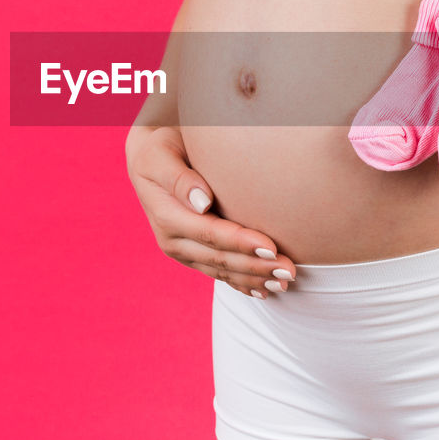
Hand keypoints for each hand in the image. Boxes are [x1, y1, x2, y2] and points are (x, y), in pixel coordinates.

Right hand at [125, 125, 296, 297]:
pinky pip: (218, 273)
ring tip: (285, 283)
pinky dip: (241, 283)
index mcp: (166, 216)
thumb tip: (203, 202)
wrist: (149, 159)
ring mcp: (181, 251)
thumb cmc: (161, 148)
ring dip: (254, 279)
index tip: (271, 247)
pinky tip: (263, 291)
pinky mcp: (191, 254)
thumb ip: (180, 178)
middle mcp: (172, 240)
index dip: (241, 243)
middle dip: (256, 267)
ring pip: (222, 270)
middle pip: (220, 258)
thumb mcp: (162, 155)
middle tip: (289, 271)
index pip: (210, 233)